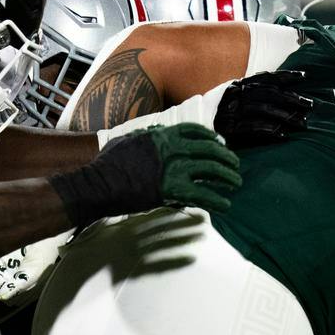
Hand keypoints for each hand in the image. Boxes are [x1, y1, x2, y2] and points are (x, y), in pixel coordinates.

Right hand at [51, 123, 242, 226]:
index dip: (211, 137)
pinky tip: (225, 205)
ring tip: (235, 184)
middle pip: (210, 149)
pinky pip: (204, 194)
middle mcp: (172, 148)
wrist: (99, 185)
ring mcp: (174, 168)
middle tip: (235, 166)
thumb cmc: (107, 165)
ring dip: (228, 177)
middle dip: (226, 158)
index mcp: (161, 135)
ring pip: (212, 170)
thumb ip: (145, 135)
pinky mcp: (173, 189)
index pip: (194, 131)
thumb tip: (156, 129)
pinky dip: (218, 200)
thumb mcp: (127, 140)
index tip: (220, 142)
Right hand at [213, 70, 313, 148]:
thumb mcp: (230, 96)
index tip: (303, 76)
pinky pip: (253, 128)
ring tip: (302, 123)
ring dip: (286, 116)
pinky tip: (283, 135)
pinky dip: (269, 131)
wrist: (192, 126)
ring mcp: (233, 111)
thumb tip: (276, 92)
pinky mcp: (230, 128)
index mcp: (238, 85)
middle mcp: (236, 95)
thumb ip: (249, 92)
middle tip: (310, 105)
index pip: (265, 78)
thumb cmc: (215, 113)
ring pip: (265, 110)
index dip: (285, 76)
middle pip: (270, 94)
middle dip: (292, 98)